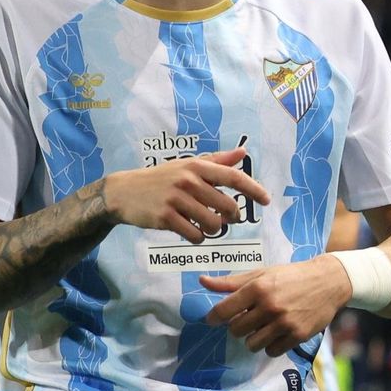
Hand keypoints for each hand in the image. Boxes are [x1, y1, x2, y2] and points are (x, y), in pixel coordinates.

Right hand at [104, 148, 269, 241]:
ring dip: (213, 230)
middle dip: (232, 217)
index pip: (233, 177)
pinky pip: (195, 235)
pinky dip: (197, 238)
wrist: (124, 192)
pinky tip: (190, 232)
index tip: (267, 200)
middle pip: (227, 206)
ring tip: (205, 225)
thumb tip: (242, 152)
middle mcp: (188, 181)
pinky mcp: (165, 218)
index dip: (253, 189)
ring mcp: (176, 200)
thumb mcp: (187, 165)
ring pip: (213, 224)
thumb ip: (216, 161)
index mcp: (196, 166)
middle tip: (227, 218)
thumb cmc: (161, 178)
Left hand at [200, 257, 352, 356]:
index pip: (224, 311)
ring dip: (253, 338)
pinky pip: (272, 351)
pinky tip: (277, 333)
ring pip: (252, 344)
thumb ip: (231, 282)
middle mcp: (270, 306)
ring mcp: (284, 322)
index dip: (214, 317)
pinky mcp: (298, 335)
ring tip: (263, 327)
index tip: (214, 319)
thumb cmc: (291, 276)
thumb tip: (202, 281)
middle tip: (248, 319)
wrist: (328, 281)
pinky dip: (271, 345)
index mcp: (258, 288)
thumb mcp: (262, 273)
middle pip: (236, 330)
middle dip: (238, 326)